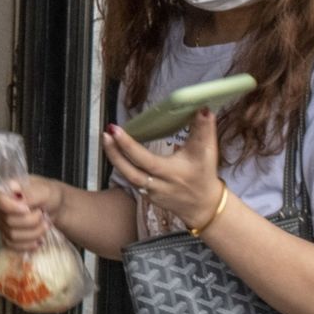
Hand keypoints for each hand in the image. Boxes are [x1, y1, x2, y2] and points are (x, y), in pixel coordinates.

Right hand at [0, 176, 62, 251]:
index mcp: (7, 191)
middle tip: (43, 215)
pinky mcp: (9, 238)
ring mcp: (4, 224)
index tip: (27, 209)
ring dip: (34, 233)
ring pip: (12, 236)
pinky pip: (13, 246)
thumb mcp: (45, 190)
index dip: (11, 207)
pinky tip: (39, 240)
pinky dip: (29, 245)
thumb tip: (20, 201)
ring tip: (45, 225)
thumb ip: (31, 194)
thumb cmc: (49, 196)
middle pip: (9, 221)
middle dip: (31, 221)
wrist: (57, 209)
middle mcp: (2, 208)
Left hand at [104, 108, 223, 227]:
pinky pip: (130, 180)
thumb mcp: (207, 151)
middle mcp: (158, 184)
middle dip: (115, 152)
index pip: (146, 160)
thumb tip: (203, 108)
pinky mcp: (146, 195)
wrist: (203, 205)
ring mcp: (150, 192)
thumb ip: (204, 129)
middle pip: (130, 171)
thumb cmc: (204, 175)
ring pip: (127, 176)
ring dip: (114, 157)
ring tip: (106, 138)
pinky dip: (121, 165)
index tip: (116, 129)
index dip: (129, 146)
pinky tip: (114, 151)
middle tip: (106, 132)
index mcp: (172, 173)